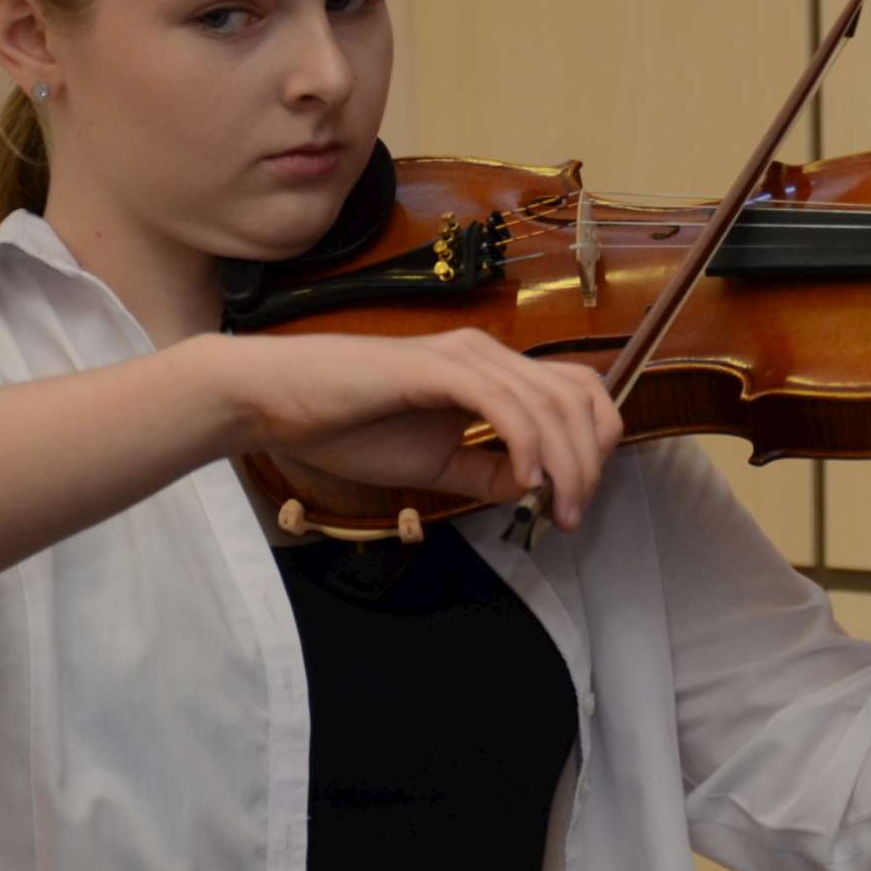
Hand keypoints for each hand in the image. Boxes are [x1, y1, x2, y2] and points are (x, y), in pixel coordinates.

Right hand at [225, 329, 623, 529]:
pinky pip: (502, 404)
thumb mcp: (436, 463)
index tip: (573, 500)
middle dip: (588, 463)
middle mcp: (486, 355)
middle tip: (568, 515)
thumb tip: (534, 490)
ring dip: (564, 463)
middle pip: (576, 398)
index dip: (593, 443)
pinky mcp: (435, 369)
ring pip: (548, 403)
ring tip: (552, 508)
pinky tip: (524, 481)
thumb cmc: (347, 426)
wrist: (276, 402)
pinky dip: (526, 444)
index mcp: (491, 372)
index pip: (575, 392)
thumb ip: (486, 473)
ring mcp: (463, 357)